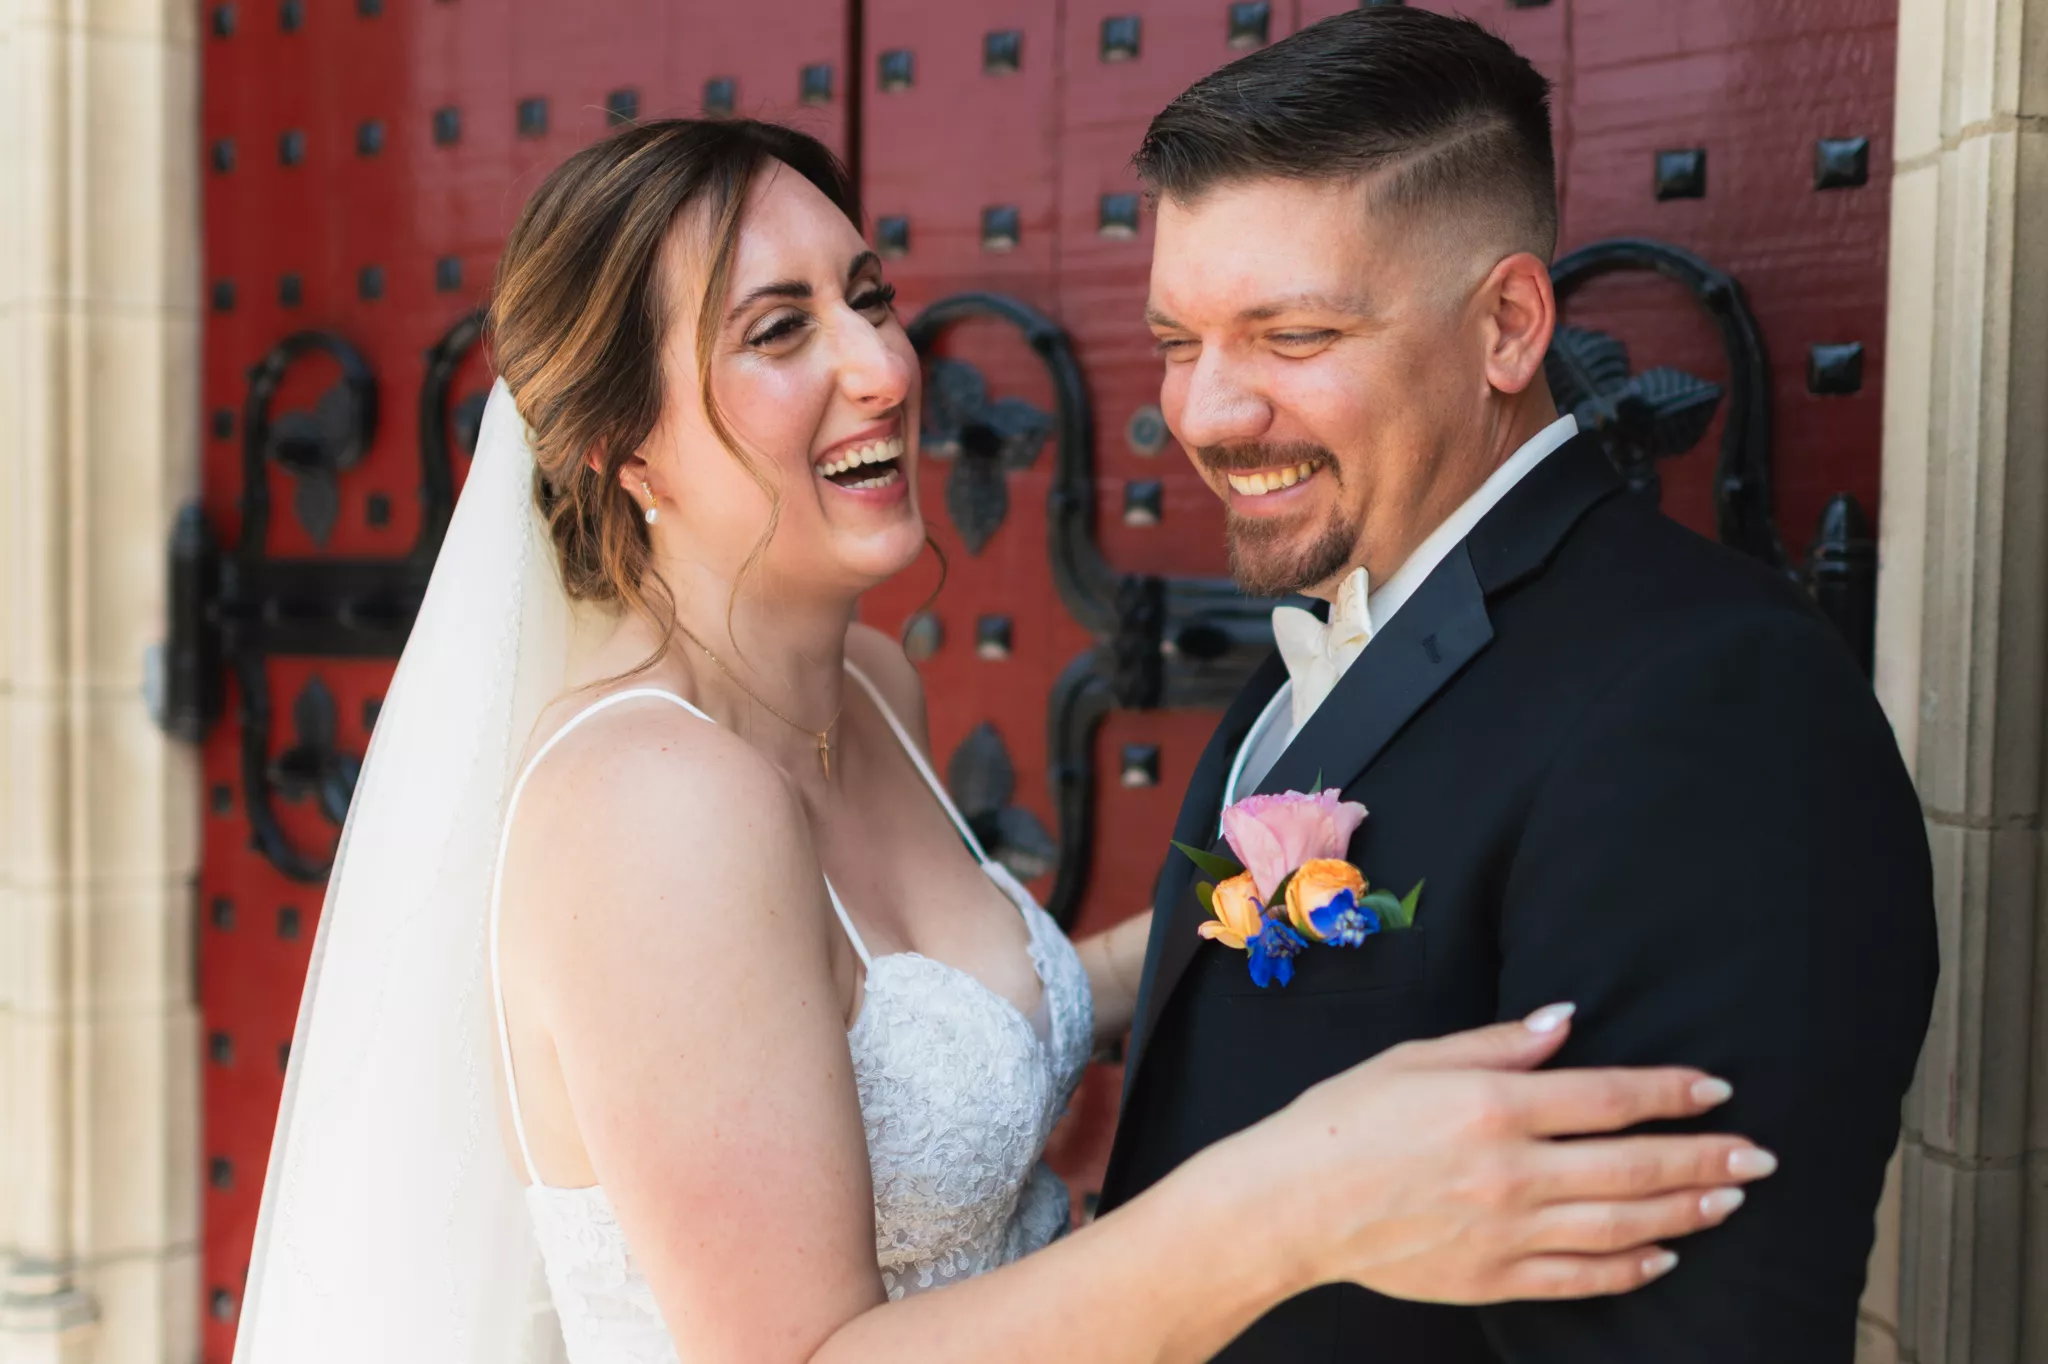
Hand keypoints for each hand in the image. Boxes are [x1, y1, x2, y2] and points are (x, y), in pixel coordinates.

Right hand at [1241, 1005, 1774, 1303]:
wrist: (1291, 1204)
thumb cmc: (1343, 1118)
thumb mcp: (1415, 1058)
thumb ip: (1499, 1044)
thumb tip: (1567, 1024)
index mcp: (1493, 1105)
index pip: (1609, 1097)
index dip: (1671, 1093)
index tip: (1716, 1090)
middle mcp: (1511, 1171)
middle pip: (1634, 1166)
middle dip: (1706, 1159)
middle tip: (1760, 1156)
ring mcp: (1506, 1232)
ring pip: (1622, 1225)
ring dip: (1686, 1212)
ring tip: (1730, 1199)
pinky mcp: (1494, 1279)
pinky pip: (1581, 1277)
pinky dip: (1630, 1267)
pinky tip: (1663, 1254)